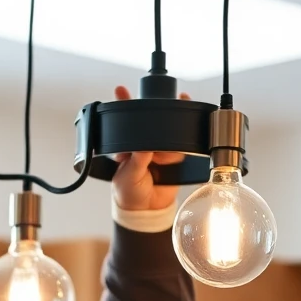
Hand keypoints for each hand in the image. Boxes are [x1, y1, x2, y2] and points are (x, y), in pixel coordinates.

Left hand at [111, 86, 189, 211]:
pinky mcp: (173, 158)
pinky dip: (180, 148)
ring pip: (167, 134)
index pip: (123, 123)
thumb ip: (136, 162)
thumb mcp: (128, 177)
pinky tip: (171, 158)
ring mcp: (158, 150)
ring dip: (168, 139)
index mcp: (126, 147)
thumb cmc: (130, 194)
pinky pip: (179, 148)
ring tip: (160, 160)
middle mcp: (142, 145)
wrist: (147, 211)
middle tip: (161, 107)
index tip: (121, 89)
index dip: (123, 104)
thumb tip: (144, 148)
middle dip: (155, 115)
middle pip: (149, 123)